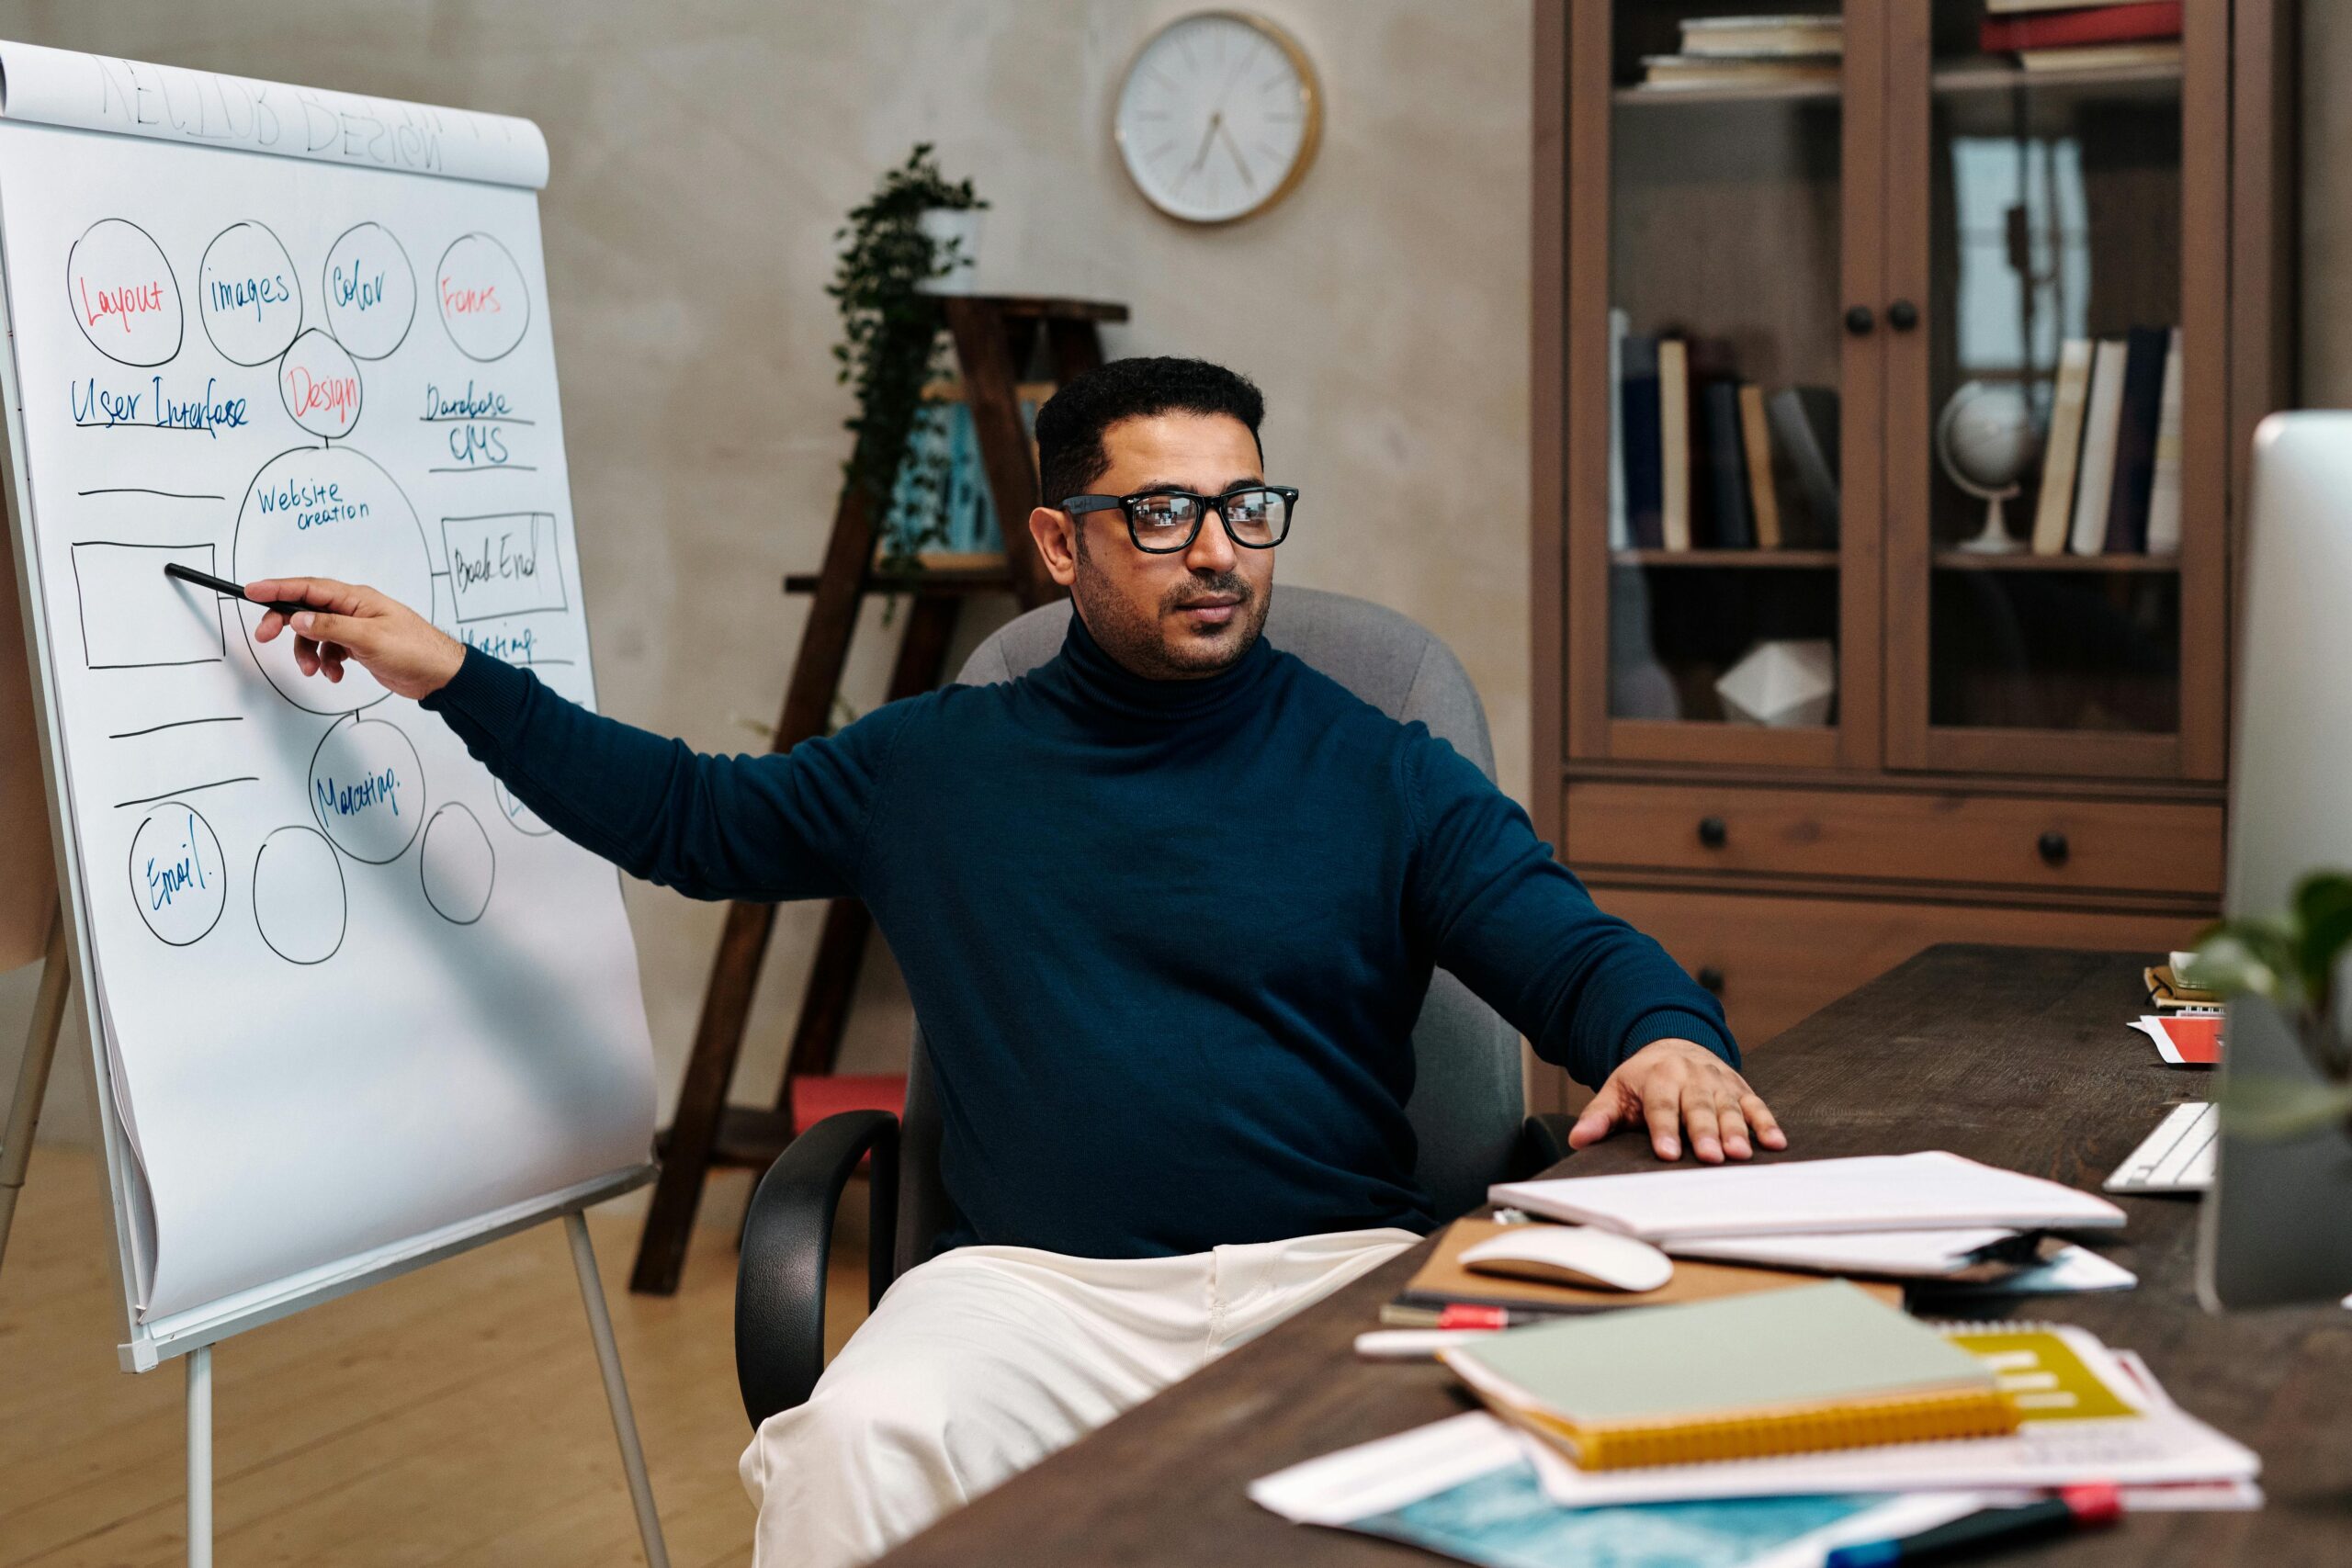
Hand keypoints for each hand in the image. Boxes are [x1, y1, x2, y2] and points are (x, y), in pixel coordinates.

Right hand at [247, 576, 465, 699]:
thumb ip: (331, 627)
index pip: (308, 587)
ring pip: (316, 634)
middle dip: (284, 624)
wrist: (440, 675)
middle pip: (306, 609)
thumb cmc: (414, 649)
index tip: (251, 590)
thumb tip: (298, 618)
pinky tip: (337, 674)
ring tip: (318, 671)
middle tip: (264, 637)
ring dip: (310, 653)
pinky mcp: (359, 646)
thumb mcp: (369, 638)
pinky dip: (327, 662)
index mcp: (355, 598)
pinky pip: (330, 650)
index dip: (277, 588)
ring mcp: (355, 628)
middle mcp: (353, 609)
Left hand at [1568, 1038, 1786, 1163]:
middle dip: (1704, 1132)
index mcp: (1659, 1076)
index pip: (1660, 1106)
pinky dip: (1766, 1123)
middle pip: (1698, 1107)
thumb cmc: (1643, 1079)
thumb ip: (1599, 1116)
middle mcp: (1692, 1077)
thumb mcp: (1616, 1091)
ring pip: (1728, 1107)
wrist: (1674, 1043)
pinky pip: (1755, 1105)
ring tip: (1741, 1154)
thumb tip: (1578, 1139)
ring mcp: (1719, 1082)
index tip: (1666, 1153)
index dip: (1663, 1130)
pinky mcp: (1740, 1088)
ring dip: (1737, 1131)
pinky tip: (1775, 1143)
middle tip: (1711, 1157)